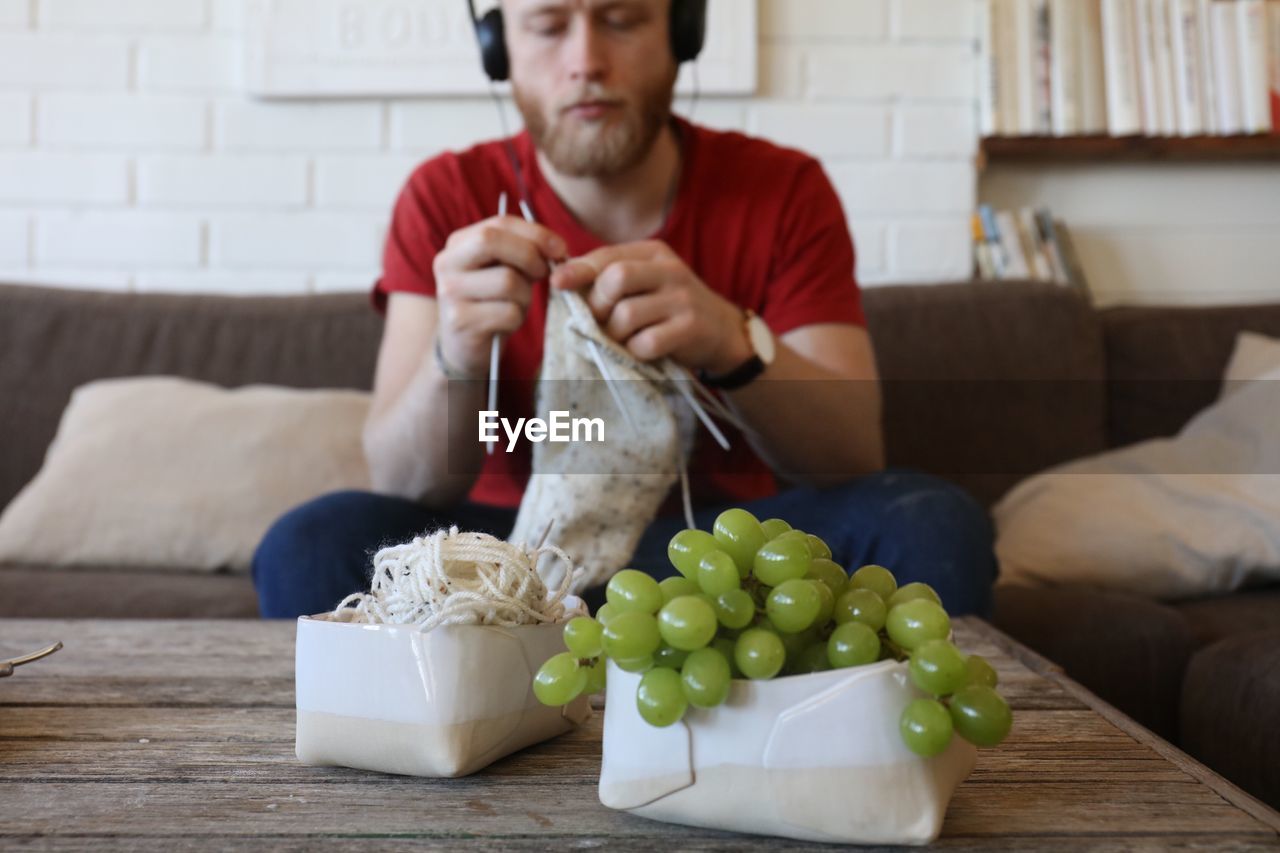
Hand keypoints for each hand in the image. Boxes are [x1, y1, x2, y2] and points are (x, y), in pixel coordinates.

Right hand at [432, 215, 567, 375]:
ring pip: (507, 281)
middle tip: (543, 273)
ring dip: (525, 295)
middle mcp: (446, 264)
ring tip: (517, 304)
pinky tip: (506, 323)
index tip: (560, 249)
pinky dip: (518, 319)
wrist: (464, 347)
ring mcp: (450, 293)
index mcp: (458, 244)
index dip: (536, 233)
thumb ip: (523, 252)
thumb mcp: (503, 270)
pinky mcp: (460, 321)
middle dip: (530, 255)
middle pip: (492, 241)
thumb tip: (557, 249)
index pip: (499, 223)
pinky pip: (508, 312)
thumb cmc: (491, 303)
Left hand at [549, 240, 751, 373]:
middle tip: (601, 321)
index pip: (606, 256)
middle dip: (598, 305)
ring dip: (615, 334)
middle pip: (616, 279)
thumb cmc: (668, 307)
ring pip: (626, 315)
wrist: (721, 331)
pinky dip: (636, 351)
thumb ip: (608, 277)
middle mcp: (669, 270)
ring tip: (624, 338)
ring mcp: (682, 298)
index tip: (556, 284)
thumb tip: (561, 279)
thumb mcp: (644, 282)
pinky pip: (646, 343)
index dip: (577, 271)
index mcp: (653, 253)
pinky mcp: (691, 327)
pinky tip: (643, 350)